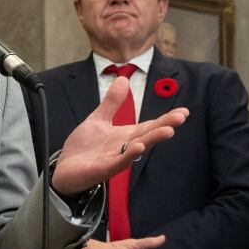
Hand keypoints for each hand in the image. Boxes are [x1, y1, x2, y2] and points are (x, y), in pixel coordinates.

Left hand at [51, 76, 188, 195]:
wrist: (64, 169)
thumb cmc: (84, 147)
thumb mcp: (98, 119)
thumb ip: (112, 102)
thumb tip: (124, 79)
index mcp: (125, 135)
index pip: (149, 125)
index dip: (166, 119)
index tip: (184, 112)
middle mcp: (124, 147)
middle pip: (147, 135)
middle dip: (164, 126)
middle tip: (181, 117)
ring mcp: (115, 159)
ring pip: (137, 149)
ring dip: (152, 140)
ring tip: (168, 131)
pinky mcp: (102, 169)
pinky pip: (118, 162)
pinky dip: (128, 155)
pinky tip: (138, 147)